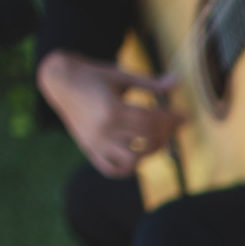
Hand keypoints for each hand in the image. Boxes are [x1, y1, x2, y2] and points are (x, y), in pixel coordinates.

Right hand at [36, 51, 179, 177]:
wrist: (60, 80)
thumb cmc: (95, 75)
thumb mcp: (122, 76)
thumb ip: (151, 82)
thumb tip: (178, 81)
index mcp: (111, 109)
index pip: (151, 120)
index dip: (171, 119)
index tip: (184, 116)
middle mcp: (103, 129)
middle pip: (146, 140)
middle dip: (167, 133)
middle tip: (174, 125)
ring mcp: (95, 142)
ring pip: (132, 160)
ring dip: (150, 153)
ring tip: (157, 139)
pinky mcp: (89, 149)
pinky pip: (111, 169)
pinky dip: (128, 168)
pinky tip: (138, 154)